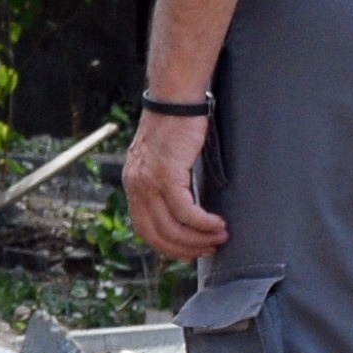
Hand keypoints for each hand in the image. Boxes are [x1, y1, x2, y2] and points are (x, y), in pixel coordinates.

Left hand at [125, 106, 225, 259]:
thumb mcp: (163, 160)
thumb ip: (165, 184)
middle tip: (208, 251)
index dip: (166, 246)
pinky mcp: (166, 175)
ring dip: (198, 238)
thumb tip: (183, 209)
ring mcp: (149, 182)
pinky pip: (185, 211)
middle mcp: (136, 187)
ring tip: (219, 238)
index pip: (144, 229)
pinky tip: (217, 224)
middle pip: (156, 234)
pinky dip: (202, 223)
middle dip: (184, 248)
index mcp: (133, 185)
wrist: (175, 99)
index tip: (187, 253)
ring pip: (172, 226)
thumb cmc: (176, 126)